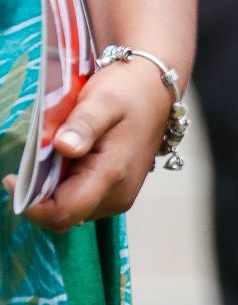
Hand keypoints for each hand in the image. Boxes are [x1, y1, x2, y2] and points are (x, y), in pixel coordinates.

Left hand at [3, 57, 172, 231]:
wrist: (155, 89)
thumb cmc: (129, 91)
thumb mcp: (104, 99)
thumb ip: (84, 124)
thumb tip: (63, 147)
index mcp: (113, 174)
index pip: (63, 212)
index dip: (32, 204)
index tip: (12, 178)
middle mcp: (118, 195)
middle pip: (64, 215)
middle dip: (40, 196)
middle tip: (31, 162)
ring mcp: (120, 197)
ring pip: (71, 211)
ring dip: (52, 191)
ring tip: (51, 157)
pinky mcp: (118, 194)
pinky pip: (81, 202)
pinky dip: (66, 187)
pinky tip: (67, 161)